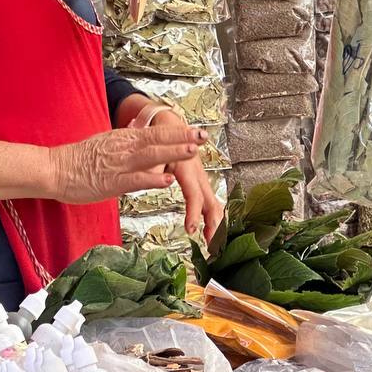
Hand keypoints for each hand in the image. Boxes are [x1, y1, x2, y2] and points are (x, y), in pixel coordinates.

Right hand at [47, 125, 209, 205]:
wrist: (55, 168)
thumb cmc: (80, 158)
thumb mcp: (106, 140)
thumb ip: (127, 134)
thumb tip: (142, 122)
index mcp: (124, 138)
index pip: (156, 131)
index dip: (178, 130)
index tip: (198, 130)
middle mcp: (124, 148)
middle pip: (157, 139)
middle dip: (182, 137)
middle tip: (204, 136)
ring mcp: (119, 164)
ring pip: (150, 156)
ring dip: (172, 153)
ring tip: (192, 151)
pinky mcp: (112, 182)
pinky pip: (135, 179)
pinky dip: (152, 178)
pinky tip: (167, 178)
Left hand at [151, 109, 224, 240]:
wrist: (170, 125)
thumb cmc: (159, 140)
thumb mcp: (154, 152)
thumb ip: (155, 168)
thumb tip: (159, 180)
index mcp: (187, 168)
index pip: (193, 195)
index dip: (194, 213)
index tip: (191, 230)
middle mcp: (198, 174)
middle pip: (211, 202)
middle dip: (215, 225)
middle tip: (213, 246)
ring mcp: (202, 178)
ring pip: (214, 203)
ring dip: (217, 224)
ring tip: (215, 244)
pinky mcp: (201, 182)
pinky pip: (211, 201)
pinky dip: (215, 217)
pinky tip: (215, 232)